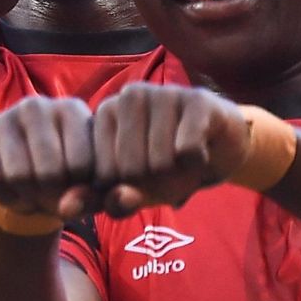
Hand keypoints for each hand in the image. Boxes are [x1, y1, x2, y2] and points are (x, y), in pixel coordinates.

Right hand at [0, 96, 98, 217]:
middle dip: (51, 196)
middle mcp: (35, 106)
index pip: (80, 164)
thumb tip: (66, 208)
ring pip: (18, 175)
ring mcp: (3, 119)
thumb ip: (91, 198)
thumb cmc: (71, 174)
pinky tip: (15, 191)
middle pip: (48, 171)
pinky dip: (5, 197)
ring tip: (36, 194)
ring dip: (29, 199)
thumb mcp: (91, 186)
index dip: (79, 190)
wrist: (34, 172)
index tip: (78, 187)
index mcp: (71, 108)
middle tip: (53, 195)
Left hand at [90, 83, 248, 215]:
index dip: (126, 192)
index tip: (141, 180)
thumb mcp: (136, 189)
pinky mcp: (196, 99)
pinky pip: (187, 151)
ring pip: (159, 162)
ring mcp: (162, 92)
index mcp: (104, 114)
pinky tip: (201, 152)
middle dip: (154, 185)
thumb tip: (78, 207)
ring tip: (184, 162)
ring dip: (178, 177)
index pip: (102, 175)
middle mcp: (128, 96)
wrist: (222, 148)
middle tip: (169, 171)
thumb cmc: (169, 167)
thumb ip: (105, 199)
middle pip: (130, 169)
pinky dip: (197, 164)